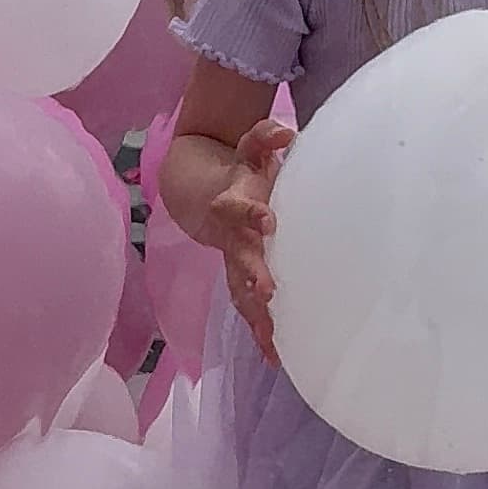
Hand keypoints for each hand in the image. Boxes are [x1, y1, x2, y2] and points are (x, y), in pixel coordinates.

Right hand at [205, 117, 294, 366]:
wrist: (202, 194)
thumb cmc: (240, 174)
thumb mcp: (249, 150)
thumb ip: (264, 138)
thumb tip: (285, 132)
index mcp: (233, 204)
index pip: (236, 208)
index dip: (249, 213)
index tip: (267, 221)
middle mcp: (232, 237)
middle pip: (238, 257)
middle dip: (252, 273)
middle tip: (267, 291)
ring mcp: (235, 261)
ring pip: (240, 290)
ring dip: (255, 313)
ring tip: (270, 338)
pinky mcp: (242, 279)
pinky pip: (248, 308)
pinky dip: (260, 332)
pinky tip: (274, 357)